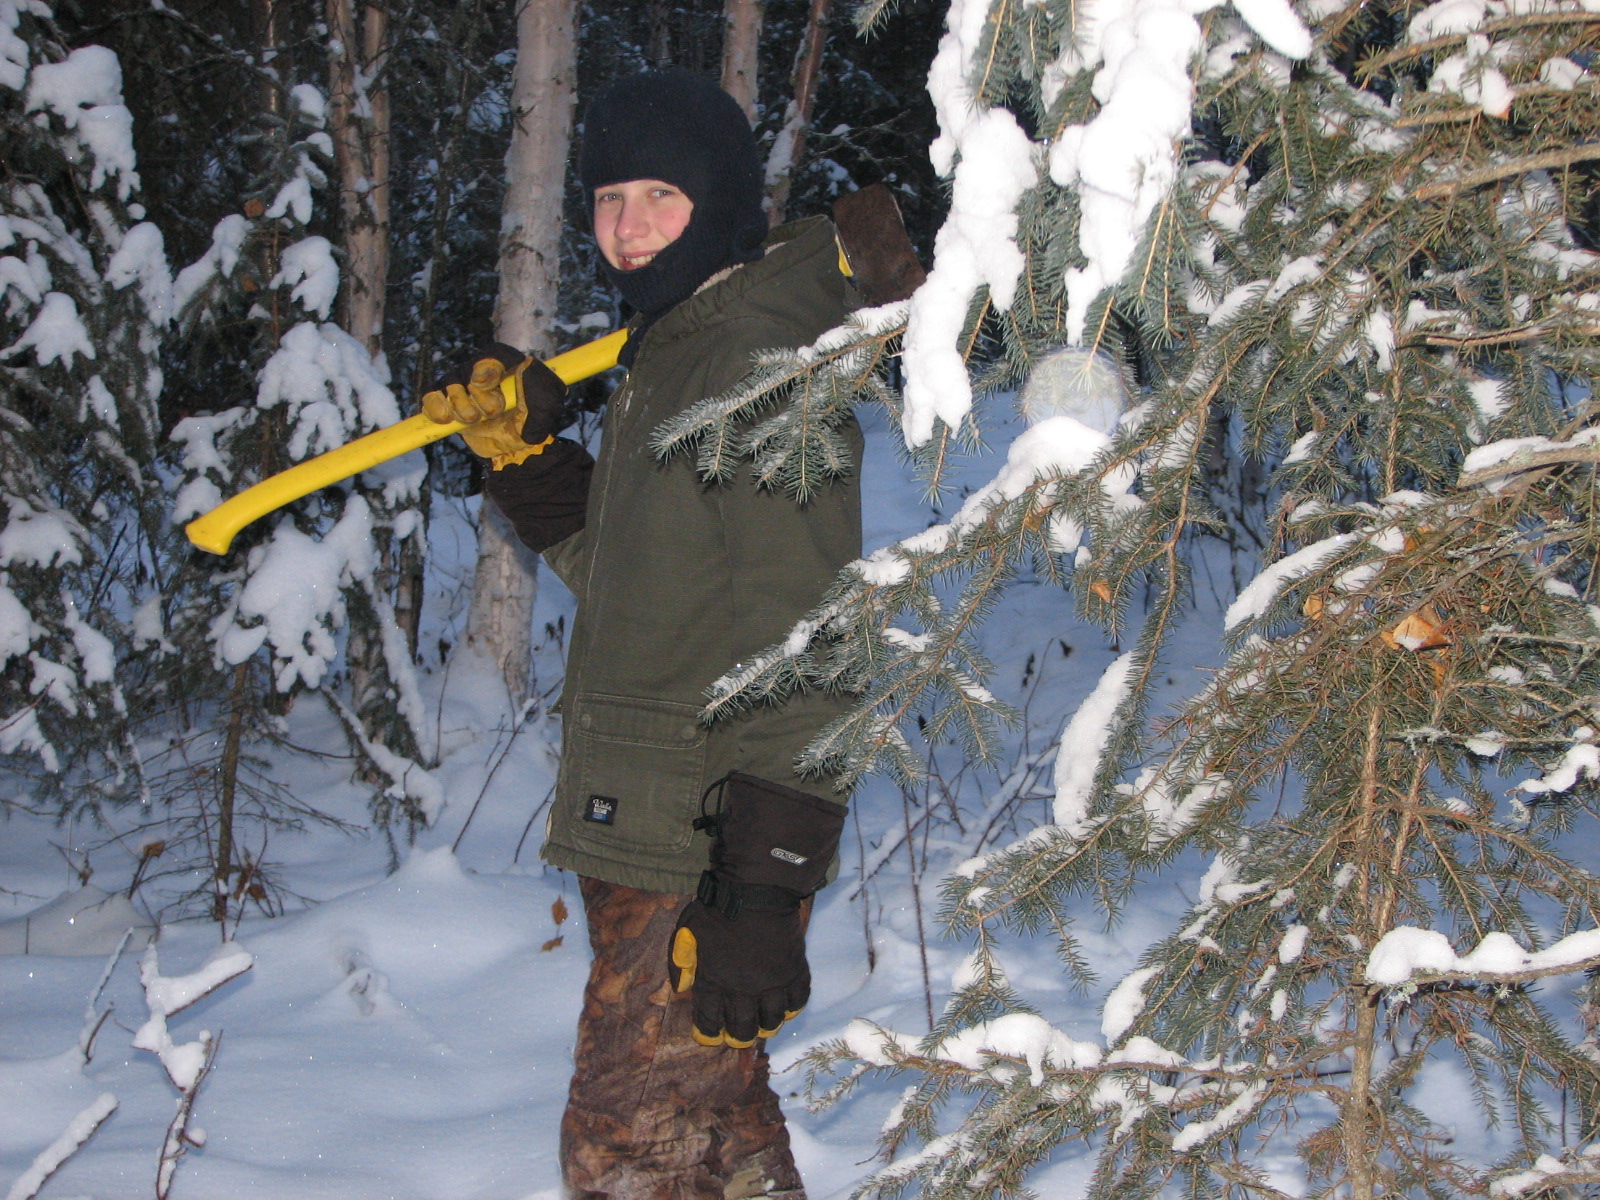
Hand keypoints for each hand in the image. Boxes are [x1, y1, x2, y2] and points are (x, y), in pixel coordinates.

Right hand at [421, 342, 567, 467]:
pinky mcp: (446, 402)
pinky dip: (435, 409)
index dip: (485, 369)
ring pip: (448, 386)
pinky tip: (446, 420)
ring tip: (474, 420)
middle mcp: (481, 369)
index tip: (485, 384)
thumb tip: (521, 378)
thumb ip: (538, 393)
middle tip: (493, 413)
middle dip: (480, 400)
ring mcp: (461, 384)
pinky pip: (430, 398)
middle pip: (467, 373)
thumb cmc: (534, 420)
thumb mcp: (547, 408)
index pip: (492, 356)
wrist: (516, 447)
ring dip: (461, 409)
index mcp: (507, 362)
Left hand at [665, 772, 845, 1047]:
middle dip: (738, 1037)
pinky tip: (786, 1005)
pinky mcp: (794, 970)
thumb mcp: (688, 930)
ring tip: (763, 1022)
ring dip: (766, 1025)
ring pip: (772, 1022)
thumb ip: (681, 961)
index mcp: (714, 981)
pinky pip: (798, 1001)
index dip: (709, 1034)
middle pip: (743, 1030)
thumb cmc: (719, 907)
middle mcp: (743, 989)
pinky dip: (792, 1008)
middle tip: (738, 1034)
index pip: (710, 1023)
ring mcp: (772, 982)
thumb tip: (681, 988)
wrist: (757, 889)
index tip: (710, 1035)